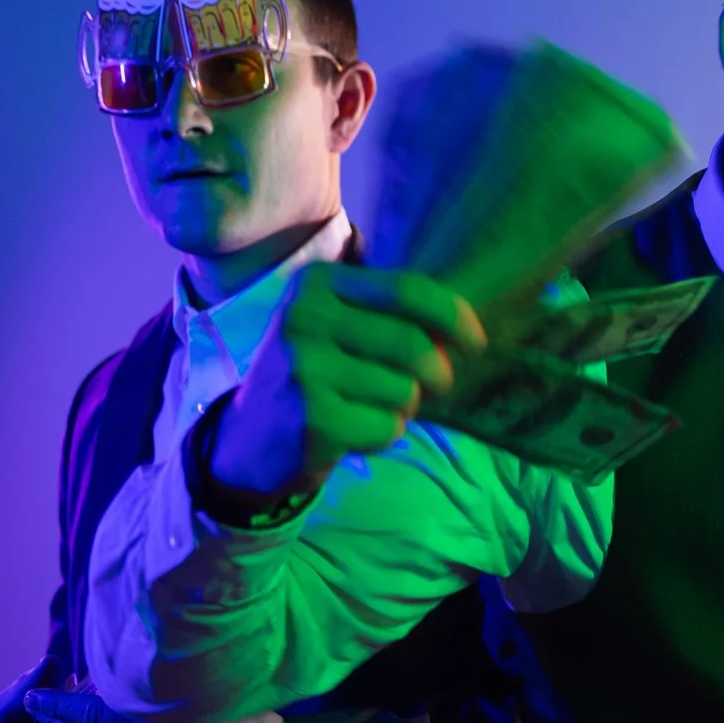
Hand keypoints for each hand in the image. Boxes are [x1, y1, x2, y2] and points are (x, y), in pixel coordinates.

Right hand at [211, 265, 484, 499]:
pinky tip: (350, 430)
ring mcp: (304, 369)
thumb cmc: (314, 374)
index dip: (454, 317)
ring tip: (367, 407)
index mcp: (317, 285)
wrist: (247, 438)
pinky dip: (383, 434)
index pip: (408, 290)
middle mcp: (305, 319)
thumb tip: (463, 333)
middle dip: (436, 374)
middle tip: (428, 388)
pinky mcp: (312, 418)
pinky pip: (387, 427)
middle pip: (414, 344)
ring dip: (403, 408)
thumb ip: (394, 317)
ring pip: (405, 391)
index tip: (476, 343)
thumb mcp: (339, 327)